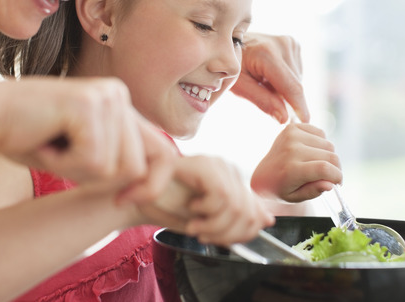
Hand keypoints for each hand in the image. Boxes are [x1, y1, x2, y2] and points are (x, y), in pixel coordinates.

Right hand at [0, 76, 176, 191]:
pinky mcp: (89, 105)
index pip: (162, 152)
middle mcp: (119, 94)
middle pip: (136, 167)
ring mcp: (107, 96)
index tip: (121, 202)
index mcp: (121, 103)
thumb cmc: (27, 137)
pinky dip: (63, 165)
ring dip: (77, 172)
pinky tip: (44, 142)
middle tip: (60, 158)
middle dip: (98, 180)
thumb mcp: (81, 152)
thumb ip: (114, 160)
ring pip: (115, 168)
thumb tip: (148, 186)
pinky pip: (93, 161)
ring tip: (51, 146)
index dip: (151, 185)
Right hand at [139, 156, 274, 245]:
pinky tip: (193, 210)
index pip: (256, 212)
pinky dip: (206, 213)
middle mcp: (228, 169)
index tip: (218, 240)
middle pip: (249, 213)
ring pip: (237, 207)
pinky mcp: (205, 165)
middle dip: (226, 234)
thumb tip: (268, 219)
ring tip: (196, 226)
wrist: (135, 197)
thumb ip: (236, 219)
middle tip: (203, 235)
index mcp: (232, 181)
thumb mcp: (206, 220)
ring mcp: (218, 164)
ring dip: (214, 226)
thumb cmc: (168, 206)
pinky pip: (222, 197)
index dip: (242, 234)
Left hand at [232, 33, 308, 122]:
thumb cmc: (231, 67)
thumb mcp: (239, 87)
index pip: (291, 86)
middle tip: (262, 94)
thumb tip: (285, 118)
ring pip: (297, 80)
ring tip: (262, 81)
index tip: (307, 122)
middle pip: (295, 85)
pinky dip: (285, 79)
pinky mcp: (293, 43)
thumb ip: (262, 101)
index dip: (300, 106)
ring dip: (284, 88)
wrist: (228, 44)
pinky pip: (296, 72)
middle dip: (285, 98)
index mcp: (267, 54)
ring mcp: (289, 42)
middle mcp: (283, 44)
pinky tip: (268, 74)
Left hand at [251, 123, 341, 202]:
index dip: (337, 176)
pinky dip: (321, 143)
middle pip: (330, 156)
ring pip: (328, 144)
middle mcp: (291, 150)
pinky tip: (312, 152)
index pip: (324, 168)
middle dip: (335, 168)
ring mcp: (291, 136)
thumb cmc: (281, 189)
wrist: (263, 176)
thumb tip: (330, 184)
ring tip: (318, 164)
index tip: (338, 183)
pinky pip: (320, 133)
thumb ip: (314, 191)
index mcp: (291, 169)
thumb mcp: (296, 197)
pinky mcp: (292, 128)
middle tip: (330, 176)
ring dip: (328, 156)